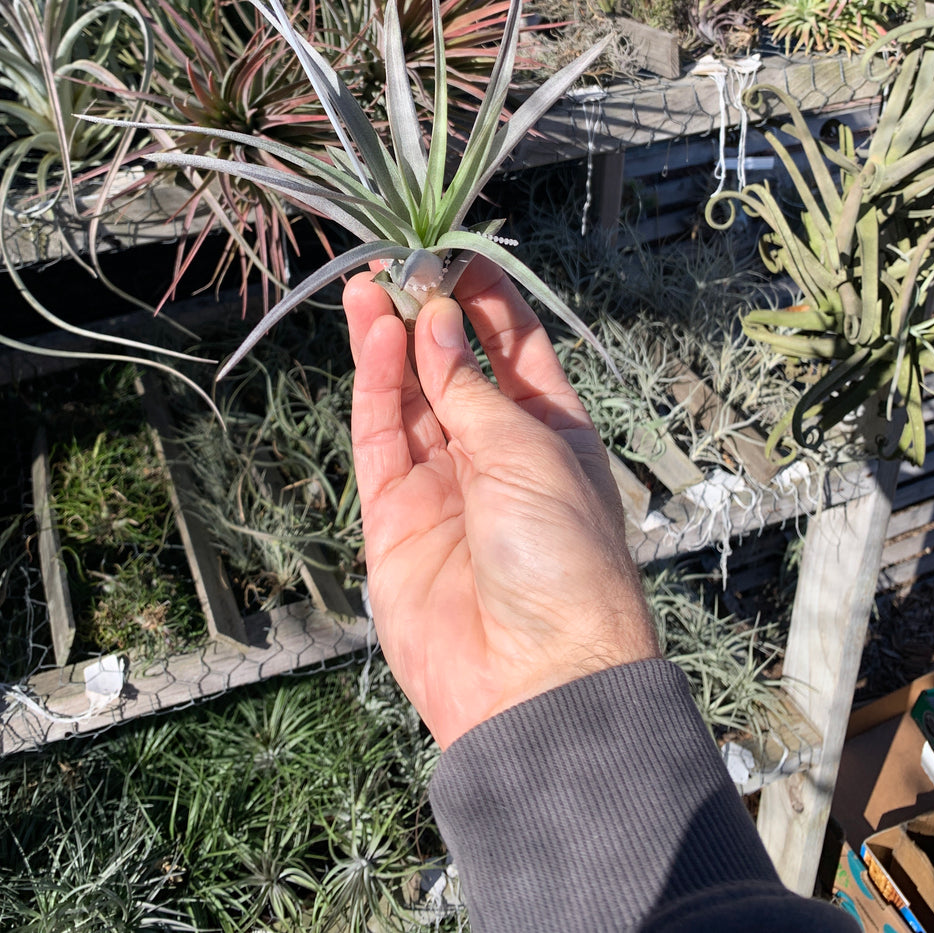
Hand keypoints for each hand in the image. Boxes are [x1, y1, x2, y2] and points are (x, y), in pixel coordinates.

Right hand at [343, 256, 658, 749]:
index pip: (514, 347)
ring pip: (408, 395)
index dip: (485, 301)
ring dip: (390, 341)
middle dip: (428, 314)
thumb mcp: (530, 453)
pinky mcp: (394, 516)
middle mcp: (495, 452)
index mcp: (551, 431)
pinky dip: (373, 387)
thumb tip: (437, 322)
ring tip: (369, 288)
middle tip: (399, 264)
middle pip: (454, 366)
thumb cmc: (563, 558)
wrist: (535, 678)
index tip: (454, 255)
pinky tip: (372, 340)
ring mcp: (442, 483)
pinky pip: (380, 438)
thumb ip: (471, 388)